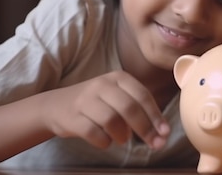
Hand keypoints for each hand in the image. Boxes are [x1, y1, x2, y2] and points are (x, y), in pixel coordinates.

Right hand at [39, 71, 169, 148]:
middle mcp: (102, 84)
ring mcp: (85, 99)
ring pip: (111, 120)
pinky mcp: (71, 116)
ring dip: (122, 135)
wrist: (56, 106)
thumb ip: (138, 110)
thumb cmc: (96, 104)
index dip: (156, 115)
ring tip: (123, 139)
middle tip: (155, 144)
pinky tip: (106, 141)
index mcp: (118, 77)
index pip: (142, 95)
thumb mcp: (117, 97)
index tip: (165, 132)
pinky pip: (93, 132)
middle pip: (129, 107)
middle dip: (145, 128)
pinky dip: (104, 141)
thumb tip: (161, 132)